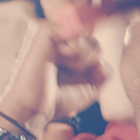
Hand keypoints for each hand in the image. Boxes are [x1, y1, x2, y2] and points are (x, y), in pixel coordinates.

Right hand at [0, 23, 105, 137]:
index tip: (88, 78)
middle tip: (75, 73)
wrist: (36, 106)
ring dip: (84, 57)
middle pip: (94, 42)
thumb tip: (101, 61)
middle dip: (93, 61)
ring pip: (87, 37)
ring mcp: (54, 39)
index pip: (96, 50)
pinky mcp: (46, 33)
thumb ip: (103, 74)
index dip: (99, 64)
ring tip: (67, 67)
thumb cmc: (58, 102)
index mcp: (71, 58)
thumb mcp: (91, 90)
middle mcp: (62, 46)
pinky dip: (76, 49)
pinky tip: (62, 57)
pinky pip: (75, 32)